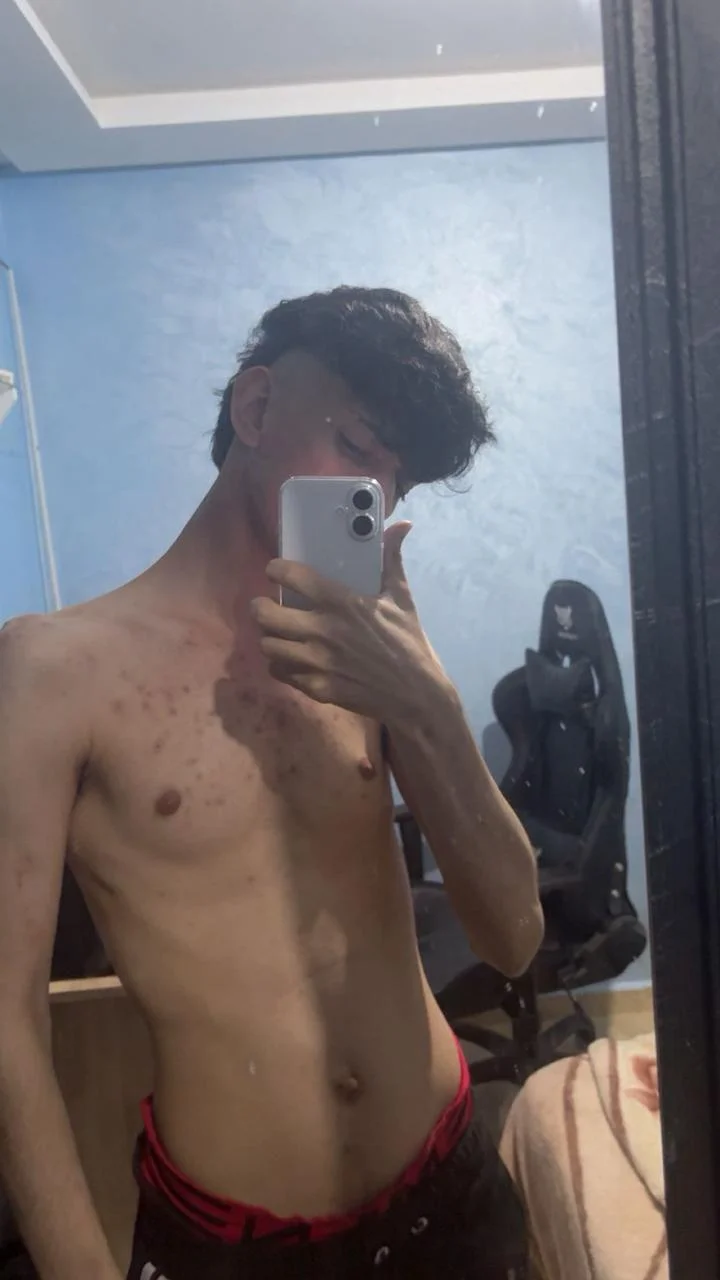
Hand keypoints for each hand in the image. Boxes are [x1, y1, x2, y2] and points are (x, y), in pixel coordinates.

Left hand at [250, 523, 446, 724]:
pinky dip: (281, 665)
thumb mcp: (401, 598)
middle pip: (265, 615)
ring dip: (269, 637)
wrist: (416, 695)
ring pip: (267, 646)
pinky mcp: (316, 687)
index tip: (275, 570)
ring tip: (277, 633)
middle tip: (265, 606)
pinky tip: (291, 659)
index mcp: (342, 603)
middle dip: (260, 607)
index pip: (292, 577)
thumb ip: (392, 560)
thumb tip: (401, 525)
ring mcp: (317, 662)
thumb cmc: (408, 642)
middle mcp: (323, 631)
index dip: (275, 569)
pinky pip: (280, 672)